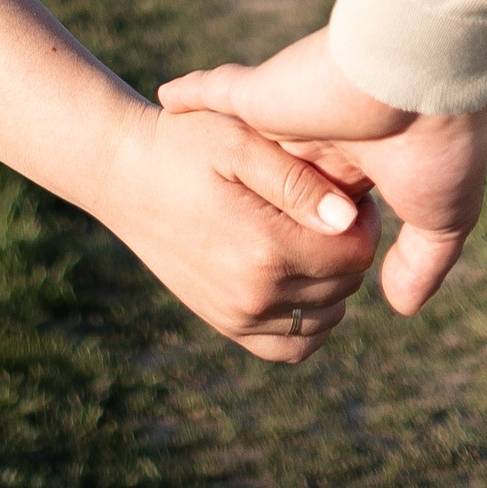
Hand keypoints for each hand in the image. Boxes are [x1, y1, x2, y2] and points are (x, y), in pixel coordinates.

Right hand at [89, 102, 377, 362]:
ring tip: (309, 236)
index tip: (348, 193)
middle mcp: (254, 294)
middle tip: (326, 207)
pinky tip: (299, 278)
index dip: (364, 222)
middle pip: (346, 285)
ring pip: (327, 317)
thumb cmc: (183, 144)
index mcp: (264, 247)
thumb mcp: (238, 141)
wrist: (122, 173)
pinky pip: (293, 346)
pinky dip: (310, 320)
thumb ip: (297, 180)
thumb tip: (346, 220)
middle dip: (349, 247)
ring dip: (333, 281)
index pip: (355, 255)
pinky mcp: (226, 324)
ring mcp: (238, 317)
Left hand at [158, 28, 486, 317]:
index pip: (323, 209)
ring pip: (242, 145)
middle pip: (276, 184)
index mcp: (359, 166)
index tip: (305, 269)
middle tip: (231, 241)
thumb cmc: (436, 146)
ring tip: (183, 172)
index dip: (318, 235)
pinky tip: (170, 100)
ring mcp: (287, 114)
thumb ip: (418, 259)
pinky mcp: (260, 93)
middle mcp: (319, 141)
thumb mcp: (441, 215)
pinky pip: (213, 91)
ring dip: (219, 158)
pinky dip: (193, 94)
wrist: (421, 74)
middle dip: (261, 207)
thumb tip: (395, 305)